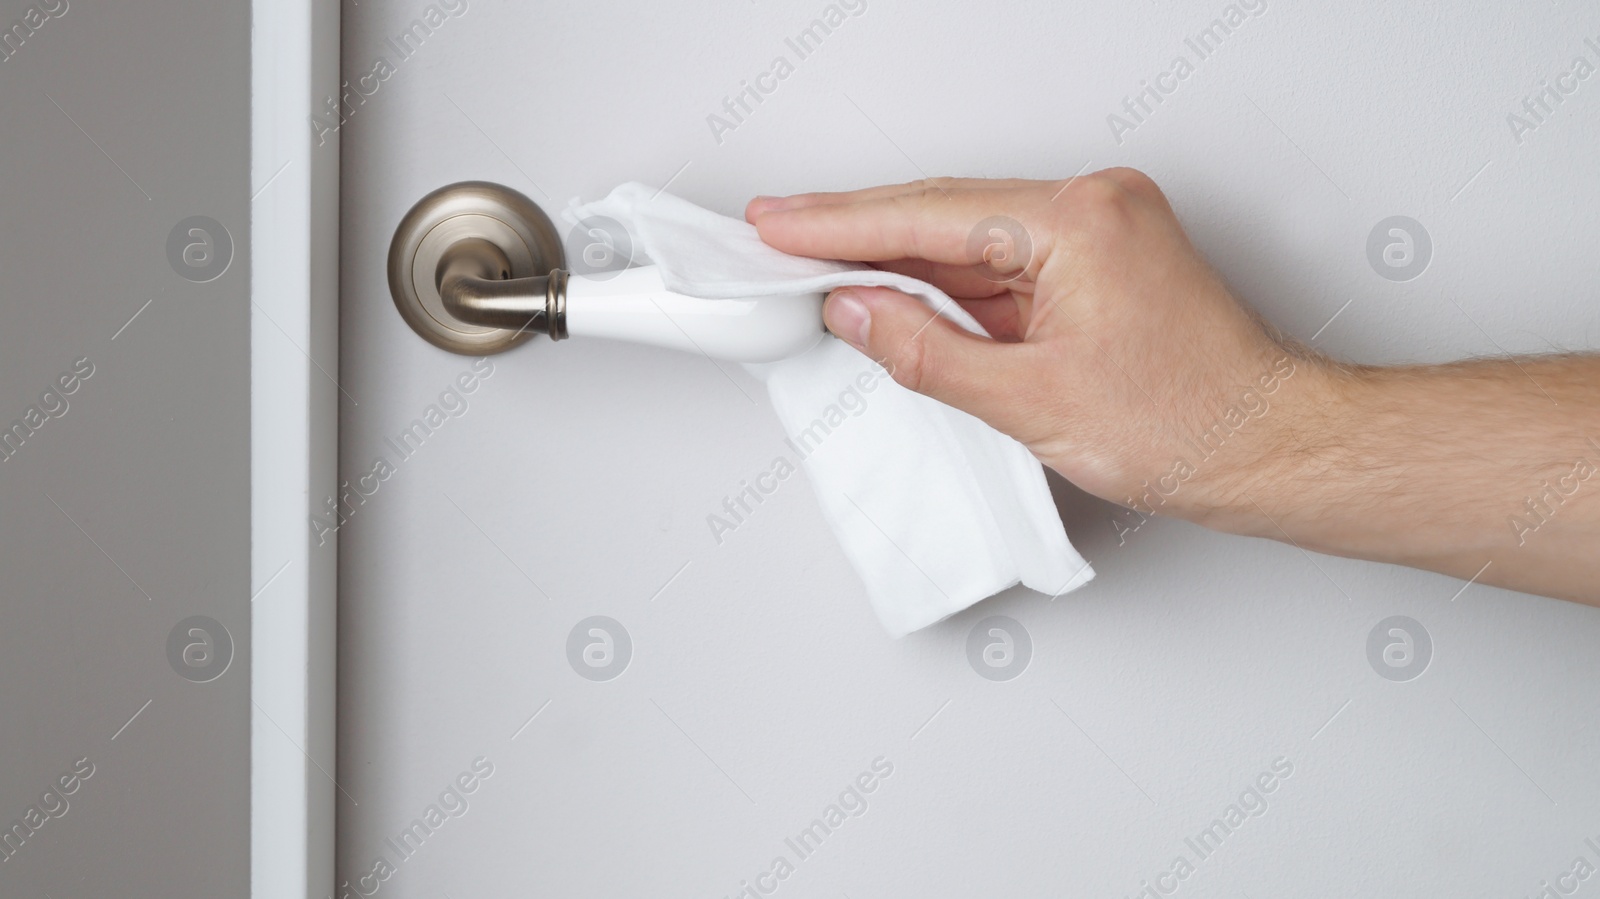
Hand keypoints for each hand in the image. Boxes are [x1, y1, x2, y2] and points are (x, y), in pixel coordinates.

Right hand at [746, 170, 1331, 528]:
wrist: (1266, 446)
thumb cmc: (1186, 424)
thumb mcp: (1030, 400)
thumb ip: (926, 350)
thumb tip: (856, 312)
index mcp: (1079, 221)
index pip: (929, 215)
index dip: (840, 225)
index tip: (776, 225)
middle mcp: (1093, 205)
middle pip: (944, 213)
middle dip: (857, 233)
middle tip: (777, 237)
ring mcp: (1099, 227)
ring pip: (969, 237)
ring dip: (898, 260)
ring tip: (816, 269)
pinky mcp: (1099, 257)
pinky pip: (1002, 261)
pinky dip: (947, 283)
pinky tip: (893, 292)